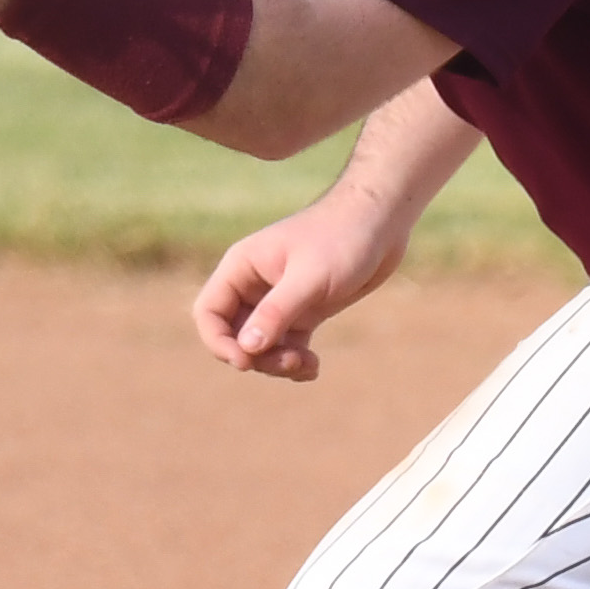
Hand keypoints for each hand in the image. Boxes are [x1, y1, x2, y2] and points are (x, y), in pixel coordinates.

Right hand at [193, 183, 417, 382]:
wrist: (381, 221)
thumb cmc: (342, 238)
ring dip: (277, 363)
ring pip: (260, 346)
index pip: (208, 312)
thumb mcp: (309, 277)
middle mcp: (254, 285)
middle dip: (256, 357)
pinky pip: (287, 346)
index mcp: (241, 267)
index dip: (218, 342)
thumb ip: (276, 312)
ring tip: (307, 364)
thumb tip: (246, 349)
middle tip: (289, 362)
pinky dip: (295, 361)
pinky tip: (314, 367)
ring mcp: (279, 300)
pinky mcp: (304, 311)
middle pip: (233, 335)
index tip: (245, 361)